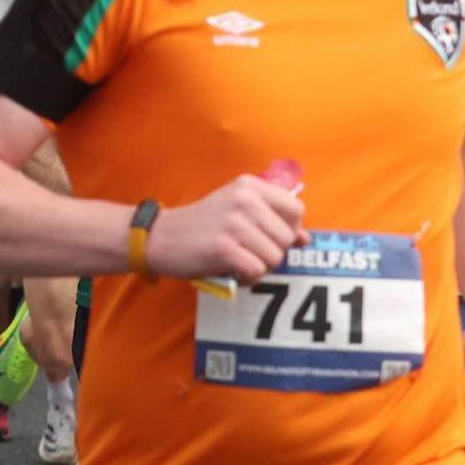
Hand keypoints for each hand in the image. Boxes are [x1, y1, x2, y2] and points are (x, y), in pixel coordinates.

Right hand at [145, 175, 308, 281]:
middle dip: (272, 253)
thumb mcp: (236, 210)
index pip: (296, 209)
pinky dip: (248, 279)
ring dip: (260, 267)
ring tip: (239, 262)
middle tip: (248, 253)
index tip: (270, 237)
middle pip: (287, 238)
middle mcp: (245, 199)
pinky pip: (257, 271)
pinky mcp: (224, 247)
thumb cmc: (201, 226)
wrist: (160, 237)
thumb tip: (304, 238)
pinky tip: (233, 272)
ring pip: (274, 257)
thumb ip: (271, 219)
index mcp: (250, 186)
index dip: (289, 230)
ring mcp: (234, 223)